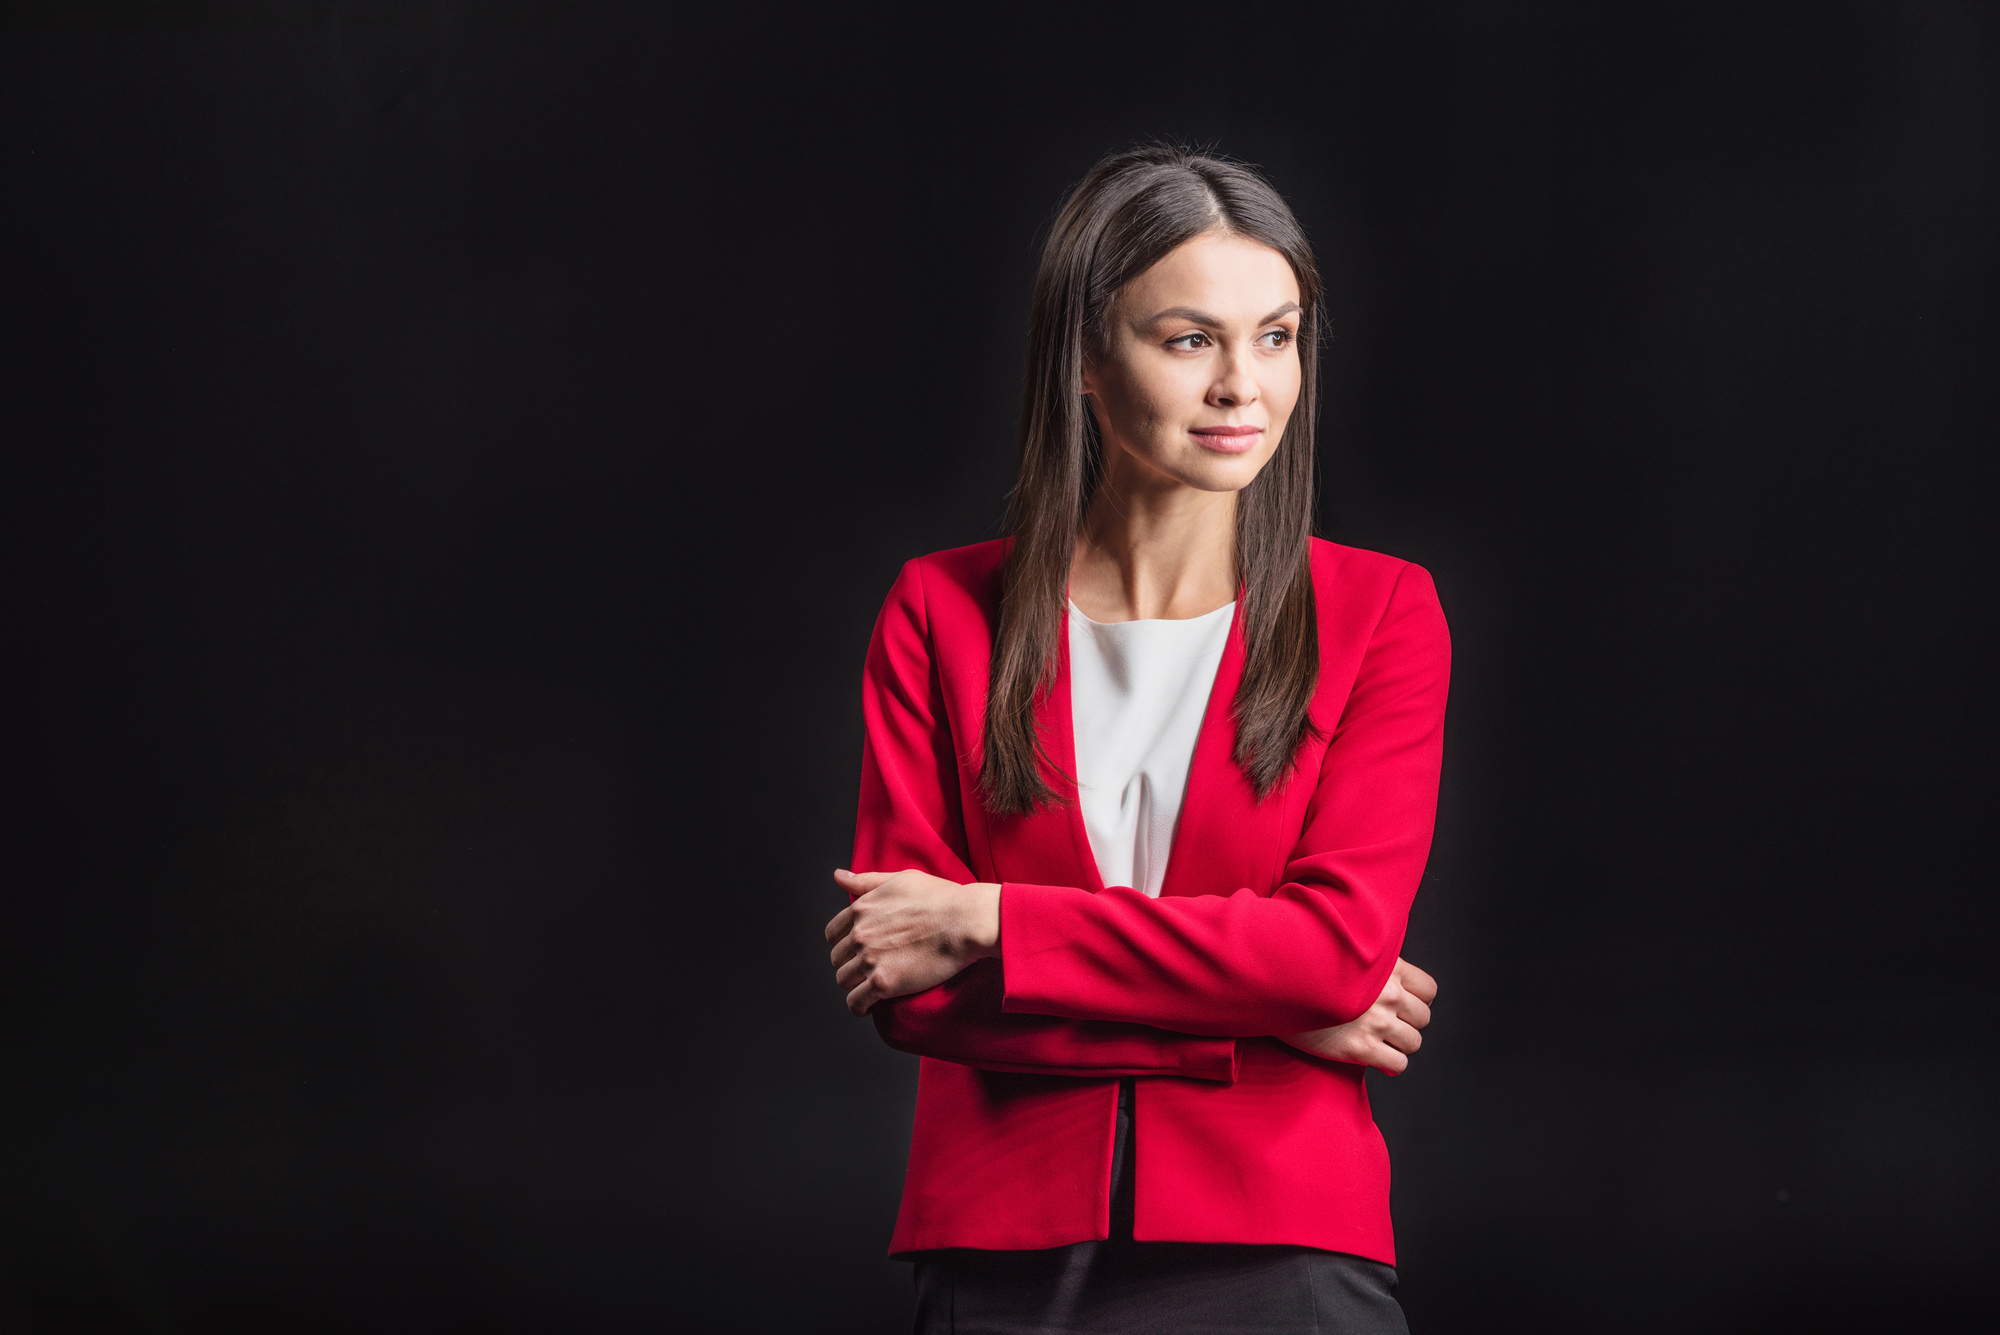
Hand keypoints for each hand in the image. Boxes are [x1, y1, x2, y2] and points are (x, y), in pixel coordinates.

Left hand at [825, 869, 1001, 1015]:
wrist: (966, 921)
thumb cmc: (941, 898)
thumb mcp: (901, 879)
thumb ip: (866, 880)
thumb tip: (838, 876)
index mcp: (861, 909)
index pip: (833, 933)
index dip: (845, 942)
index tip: (858, 949)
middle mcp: (860, 934)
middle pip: (838, 958)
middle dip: (851, 963)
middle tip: (870, 968)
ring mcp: (870, 959)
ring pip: (843, 980)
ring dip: (855, 984)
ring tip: (870, 987)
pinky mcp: (883, 983)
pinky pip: (855, 1001)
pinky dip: (859, 1006)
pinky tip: (867, 1006)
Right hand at [1279, 958, 1436, 1075]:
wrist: (1276, 985)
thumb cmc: (1307, 968)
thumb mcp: (1345, 953)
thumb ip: (1372, 963)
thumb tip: (1386, 978)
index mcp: (1387, 967)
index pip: (1429, 990)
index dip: (1418, 999)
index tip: (1404, 1004)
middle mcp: (1387, 994)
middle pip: (1423, 1018)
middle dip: (1408, 1023)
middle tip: (1389, 1025)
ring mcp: (1375, 1022)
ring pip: (1413, 1042)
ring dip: (1400, 1045)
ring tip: (1383, 1043)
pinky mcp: (1360, 1048)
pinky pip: (1397, 1064)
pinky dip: (1391, 1064)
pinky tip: (1379, 1060)